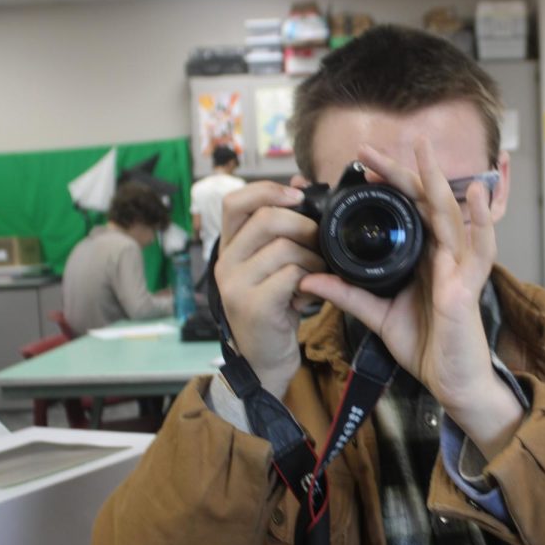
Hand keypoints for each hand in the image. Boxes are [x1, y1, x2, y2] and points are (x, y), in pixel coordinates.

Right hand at [214, 180, 325, 398]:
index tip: (298, 197)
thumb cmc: (276, 308)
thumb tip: (300, 184)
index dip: (268, 190)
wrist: (264, 360)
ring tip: (318, 274)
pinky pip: (291, 275)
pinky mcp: (253, 306)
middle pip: (267, 219)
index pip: (235, 202)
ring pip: (284, 247)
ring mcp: (235, 285)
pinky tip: (311, 293)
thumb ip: (283, 229)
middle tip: (319, 246)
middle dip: (305, 226)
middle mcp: (225, 263)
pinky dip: (312, 280)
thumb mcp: (274, 265)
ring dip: (314, 258)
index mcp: (229, 247)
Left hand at [299, 139, 521, 456]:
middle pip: (423, 203)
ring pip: (449, 214)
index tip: (358, 167)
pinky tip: (476, 194)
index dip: (384, 188)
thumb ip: (347, 296)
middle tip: (370, 149)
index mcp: (423, 258)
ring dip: (436, 181)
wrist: (451, 382)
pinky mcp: (468, 286)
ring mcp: (458, 267)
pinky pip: (480, 249)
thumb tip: (308, 279)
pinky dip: (481, 221)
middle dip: (400, 172)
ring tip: (423, 150)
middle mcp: (442, 255)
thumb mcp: (378, 316)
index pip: (404, 212)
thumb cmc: (428, 346)